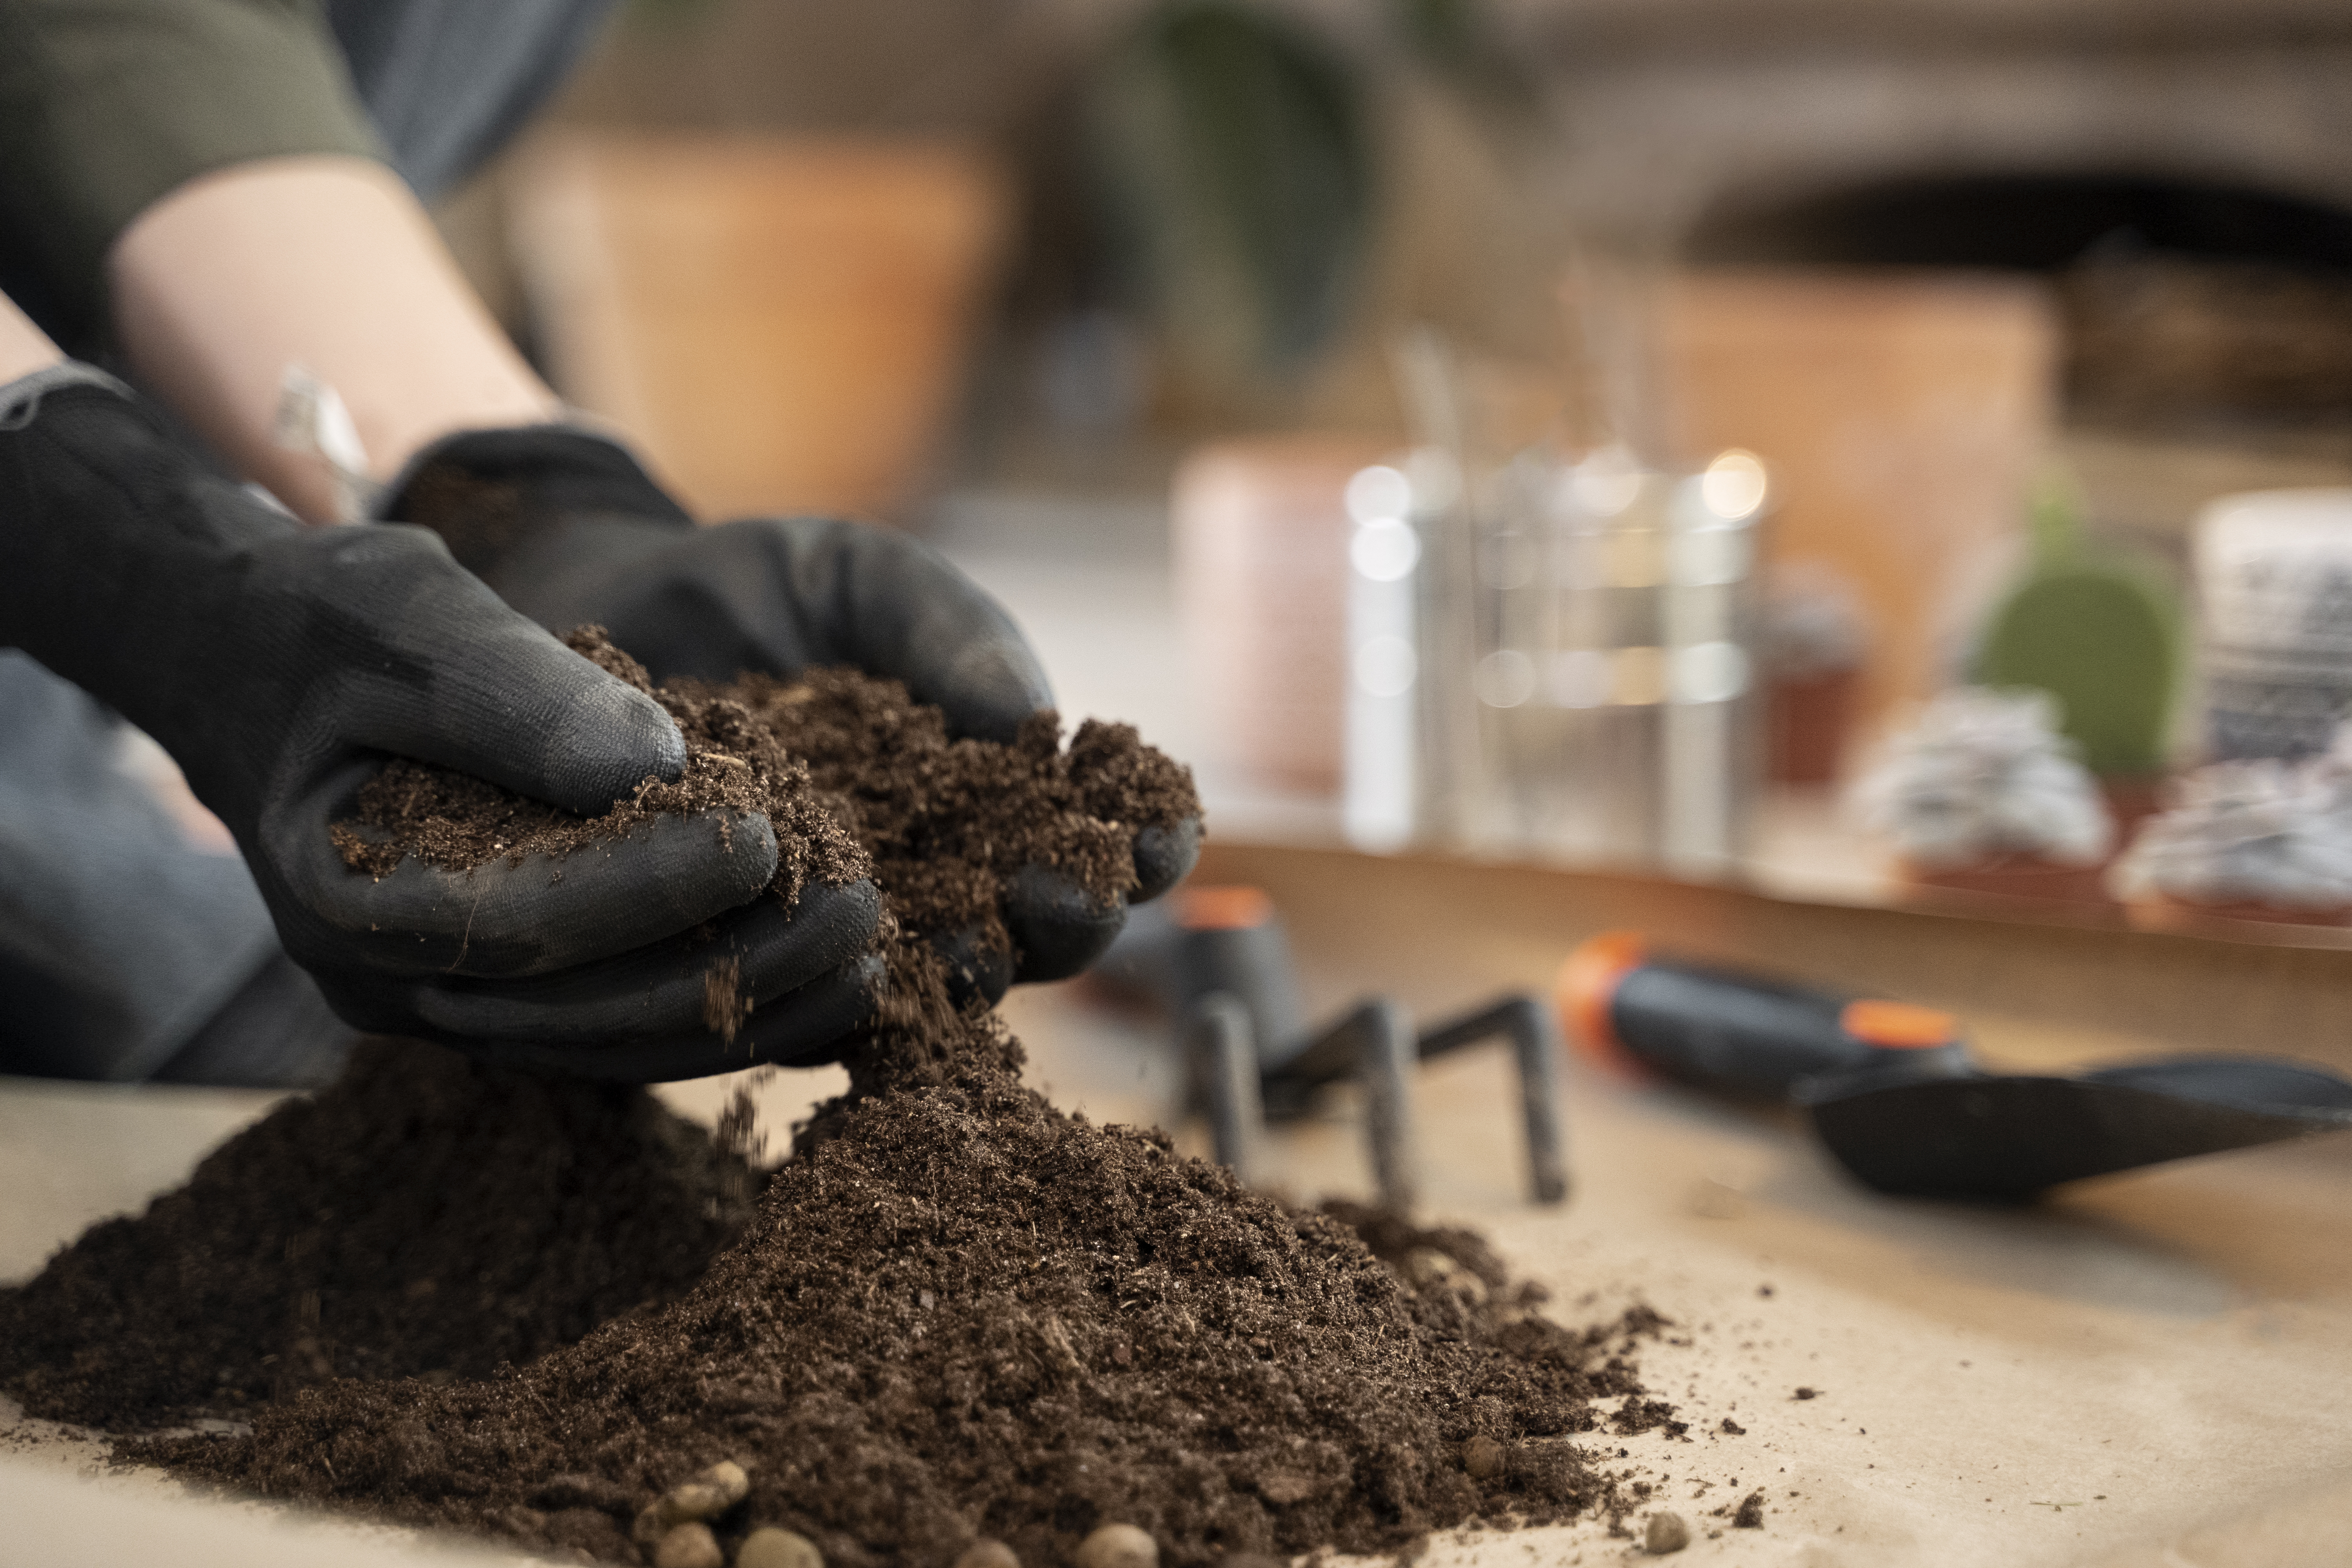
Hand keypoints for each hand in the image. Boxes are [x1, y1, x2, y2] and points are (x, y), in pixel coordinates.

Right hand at [0, 368, 879, 1077]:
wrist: (263, 668)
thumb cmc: (328, 626)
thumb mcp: (403, 615)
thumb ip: (512, 689)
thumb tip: (653, 760)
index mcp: (348, 898)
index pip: (520, 919)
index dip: (650, 885)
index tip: (767, 841)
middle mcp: (395, 983)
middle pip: (583, 1006)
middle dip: (731, 962)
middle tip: (861, 908)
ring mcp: (453, 1005)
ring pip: (618, 1041)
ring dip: (750, 1007)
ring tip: (873, 956)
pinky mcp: (510, 996)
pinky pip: (626, 1029)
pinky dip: (726, 1012)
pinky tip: (828, 985)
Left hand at [389, 425, 1200, 997]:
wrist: (607, 611)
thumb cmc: (760, 592)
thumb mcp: (871, 581)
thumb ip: (958, 637)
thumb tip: (1035, 723)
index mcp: (995, 794)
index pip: (1098, 840)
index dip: (1144, 844)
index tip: (1155, 824)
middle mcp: (940, 881)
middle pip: (1040, 937)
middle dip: (1068, 920)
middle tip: (1058, 887)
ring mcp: (851, 934)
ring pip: (939, 989)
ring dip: (972, 971)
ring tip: (974, 936)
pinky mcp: (755, 970)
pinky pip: (811, 1013)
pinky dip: (843, 997)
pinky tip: (854, 967)